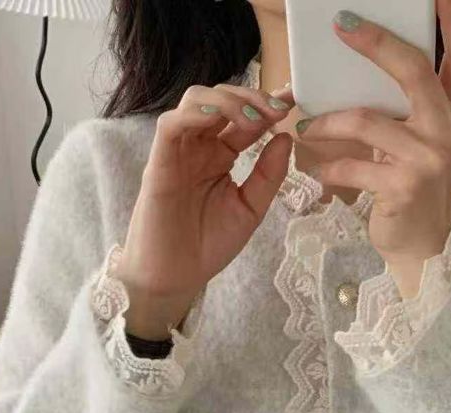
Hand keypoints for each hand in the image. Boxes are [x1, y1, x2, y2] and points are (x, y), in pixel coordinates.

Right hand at [115, 79, 294, 337]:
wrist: (176, 276)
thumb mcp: (250, 209)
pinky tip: (217, 117)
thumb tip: (286, 138)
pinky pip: (171, 125)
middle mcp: (199, 146)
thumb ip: (268, 175)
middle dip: (251, 97)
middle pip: (221, 99)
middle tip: (276, 109)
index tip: (291, 101)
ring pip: (195, 101)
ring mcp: (178, 151)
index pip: (243, 118)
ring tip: (253, 118)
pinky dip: (194, 114)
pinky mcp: (159, 162)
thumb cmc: (209, 245)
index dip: (266, 104)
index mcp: (221, 154)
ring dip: (226, 101)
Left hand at [295, 0, 450, 292]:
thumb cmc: (413, 191)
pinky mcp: (404, 185)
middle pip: (414, 70)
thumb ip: (410, 110)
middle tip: (342, 24)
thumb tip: (368, 68)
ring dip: (327, 121)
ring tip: (306, 127)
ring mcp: (429, 158)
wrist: (422, 248)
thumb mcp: (422, 145)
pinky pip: (353, 165)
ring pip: (367, 120)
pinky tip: (318, 171)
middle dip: (376, 42)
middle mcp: (448, 130)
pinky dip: (328, 167)